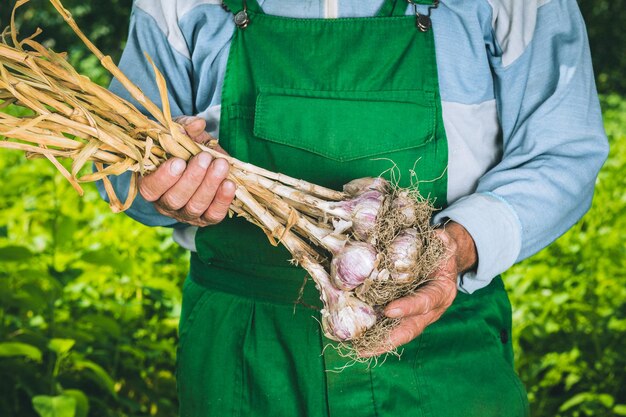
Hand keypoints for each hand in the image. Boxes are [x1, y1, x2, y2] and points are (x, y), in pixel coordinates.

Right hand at [138, 116, 236, 226]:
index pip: (151, 188)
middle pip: (175, 199)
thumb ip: (185, 127)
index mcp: (150, 184)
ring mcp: (185, 213)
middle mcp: (165, 203)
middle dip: (192, 178)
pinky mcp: (205, 218)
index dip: (164, 177)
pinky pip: (214, 215)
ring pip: (195, 207)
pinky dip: (223, 200)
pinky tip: (229, 184)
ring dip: (210, 185)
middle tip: (205, 158)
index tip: (179, 161)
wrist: (202, 160)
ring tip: (221, 165)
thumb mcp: (180, 133)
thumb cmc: (183, 147)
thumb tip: (198, 124)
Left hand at [366, 221, 476, 355]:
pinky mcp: (405, 312)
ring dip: (378, 341)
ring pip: (398, 332)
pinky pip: (390, 325)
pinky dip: (375, 332)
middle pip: (410, 328)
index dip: (409, 307)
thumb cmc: (442, 250)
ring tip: (357, 348)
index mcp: (442, 291)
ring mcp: (417, 314)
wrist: (444, 259)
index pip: (425, 302)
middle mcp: (430, 309)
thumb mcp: (446, 242)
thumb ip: (442, 241)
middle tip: (366, 347)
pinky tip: (355, 338)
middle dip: (388, 339)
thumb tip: (436, 236)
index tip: (389, 310)